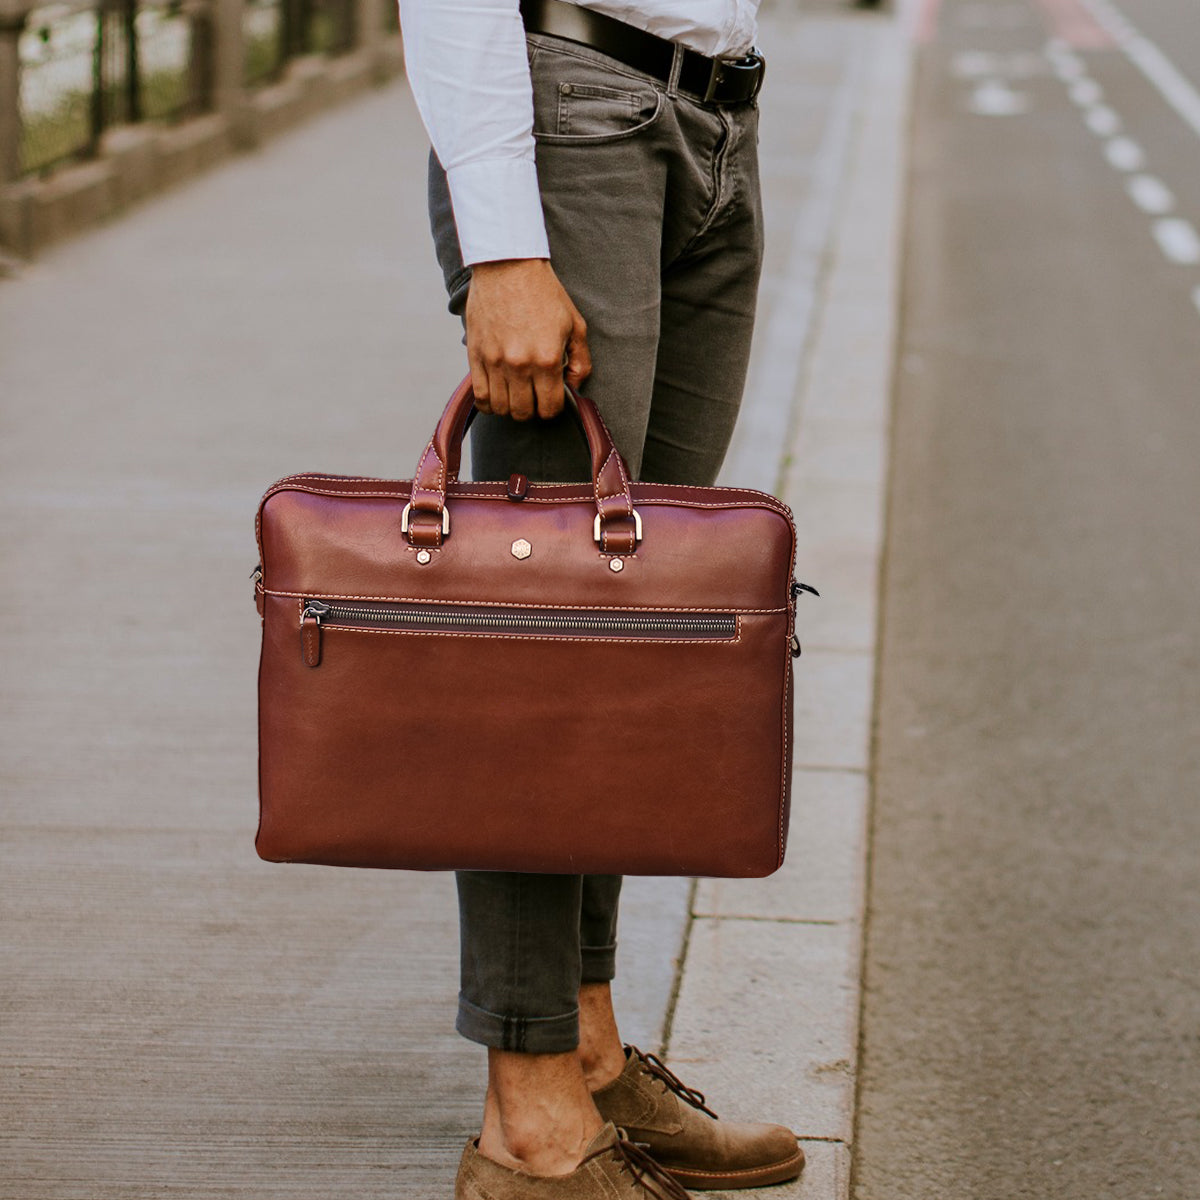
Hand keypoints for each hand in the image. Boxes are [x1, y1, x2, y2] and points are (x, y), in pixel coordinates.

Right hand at [464, 259, 591, 419]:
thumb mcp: (575, 324)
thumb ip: (581, 361)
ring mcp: (495, 361)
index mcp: (547, 358)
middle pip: (522, 412)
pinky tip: (497, 394)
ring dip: (510, 408)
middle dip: (531, 410)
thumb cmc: (544, 293)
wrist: (508, 266)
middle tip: (534, 396)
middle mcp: (520, 364)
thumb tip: (574, 387)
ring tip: (516, 394)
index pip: (549, 408)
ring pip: (500, 408)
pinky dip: (488, 403)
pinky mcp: (476, 355)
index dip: (553, 409)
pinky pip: (479, 396)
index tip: (552, 399)